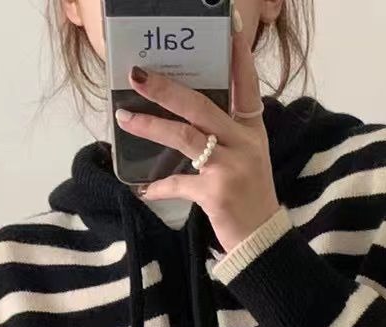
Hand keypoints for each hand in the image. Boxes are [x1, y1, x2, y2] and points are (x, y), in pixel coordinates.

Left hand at [113, 10, 280, 252]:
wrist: (261, 239)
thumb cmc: (249, 196)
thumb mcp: (247, 157)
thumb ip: (224, 134)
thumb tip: (183, 113)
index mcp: (251, 130)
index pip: (246, 85)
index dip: (238, 57)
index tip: (231, 28)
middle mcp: (243, 143)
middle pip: (200, 106)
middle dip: (166, 89)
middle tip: (138, 76)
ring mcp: (230, 167)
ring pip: (185, 137)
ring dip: (151, 126)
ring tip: (124, 118)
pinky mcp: (216, 193)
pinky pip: (178, 183)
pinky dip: (159, 187)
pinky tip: (144, 189)